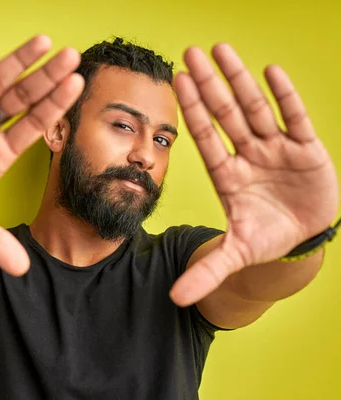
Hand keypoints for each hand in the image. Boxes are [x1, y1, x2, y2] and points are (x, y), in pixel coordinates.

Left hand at [170, 43, 338, 305]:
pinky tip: (270, 71)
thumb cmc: (265, 238)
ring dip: (240, 80)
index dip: (192, 109)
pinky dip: (284, 96)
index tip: (175, 82)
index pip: (205, 136)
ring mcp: (276, 149)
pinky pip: (295, 118)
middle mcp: (248, 155)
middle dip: (209, 85)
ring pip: (255, 108)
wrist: (301, 239)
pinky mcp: (307, 150)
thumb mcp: (236, 254)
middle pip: (225, 114)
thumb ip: (208, 271)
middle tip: (189, 53)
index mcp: (227, 175)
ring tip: (221, 49)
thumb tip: (175, 300)